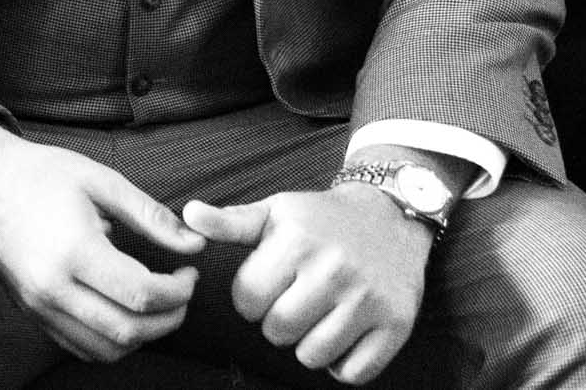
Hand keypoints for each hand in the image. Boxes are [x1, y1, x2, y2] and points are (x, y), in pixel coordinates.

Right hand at [0, 119, 204, 362]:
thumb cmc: (44, 174)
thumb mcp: (102, 181)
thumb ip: (151, 216)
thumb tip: (195, 243)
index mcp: (74, 251)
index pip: (141, 295)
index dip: (178, 292)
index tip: (189, 273)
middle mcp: (52, 288)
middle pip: (128, 331)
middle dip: (169, 319)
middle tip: (182, 294)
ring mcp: (39, 306)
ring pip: (105, 349)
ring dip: (142, 336)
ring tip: (157, 305)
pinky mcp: (32, 313)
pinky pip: (80, 346)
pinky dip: (111, 341)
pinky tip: (124, 310)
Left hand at [183, 186, 430, 384]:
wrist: (390, 216)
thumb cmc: (321, 218)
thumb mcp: (275, 211)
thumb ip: (230, 222)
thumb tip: (189, 214)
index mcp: (298, 240)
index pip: (247, 300)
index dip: (252, 298)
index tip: (270, 284)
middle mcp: (334, 269)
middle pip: (277, 331)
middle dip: (277, 323)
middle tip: (294, 302)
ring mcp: (368, 299)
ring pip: (312, 356)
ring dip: (308, 345)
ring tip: (318, 316)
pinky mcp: (396, 325)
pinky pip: (353, 373)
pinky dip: (343, 364)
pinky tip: (344, 334)